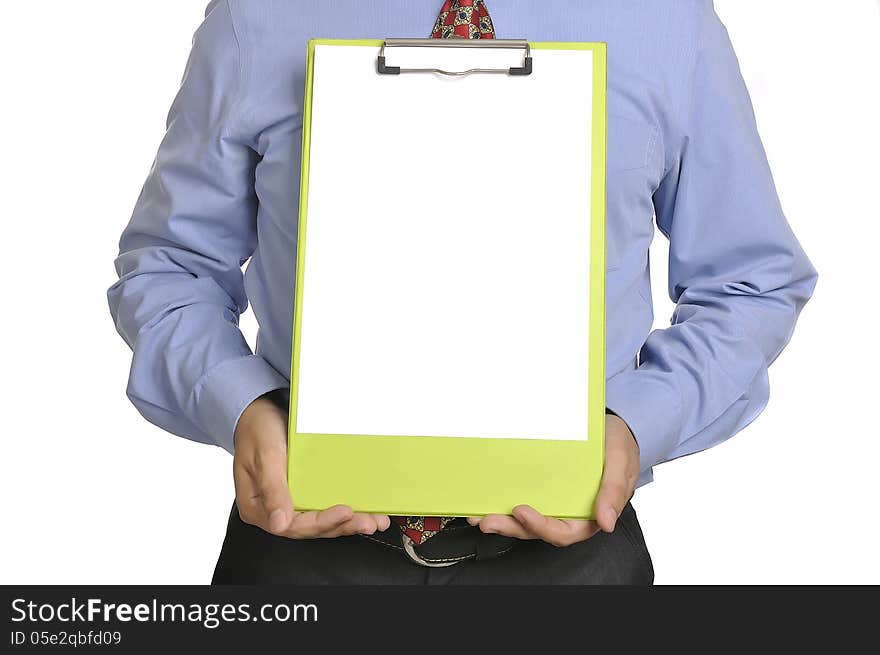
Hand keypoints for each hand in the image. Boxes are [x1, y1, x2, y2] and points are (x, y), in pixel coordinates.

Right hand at [233, 393, 390, 537]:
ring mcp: (291, 502)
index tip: (345, 513)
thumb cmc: (257, 431)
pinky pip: (324, 505)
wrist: (260, 412)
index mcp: (258, 508)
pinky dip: (345, 511)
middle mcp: (276, 510)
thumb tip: (280, 524)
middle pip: (312, 527)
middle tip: (369, 522)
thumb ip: (273, 490)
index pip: (293, 526)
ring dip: (348, 523)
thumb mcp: (265, 456)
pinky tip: (364, 511)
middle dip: (342, 526)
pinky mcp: (304, 493)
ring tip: (374, 521)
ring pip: (322, 520)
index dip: (322, 523)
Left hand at [467, 413, 639, 546]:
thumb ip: (613, 492)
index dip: (541, 527)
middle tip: (487, 520)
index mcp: (590, 514)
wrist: (612, 427)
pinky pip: (523, 497)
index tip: (522, 512)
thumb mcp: (620, 463)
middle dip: (511, 528)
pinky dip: (503, 502)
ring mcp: (554, 501)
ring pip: (526, 520)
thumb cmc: (619, 446)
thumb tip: (607, 523)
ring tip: (478, 515)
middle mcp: (569, 512)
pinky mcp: (543, 488)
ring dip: (502, 521)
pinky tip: (485, 499)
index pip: (564, 532)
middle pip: (538, 529)